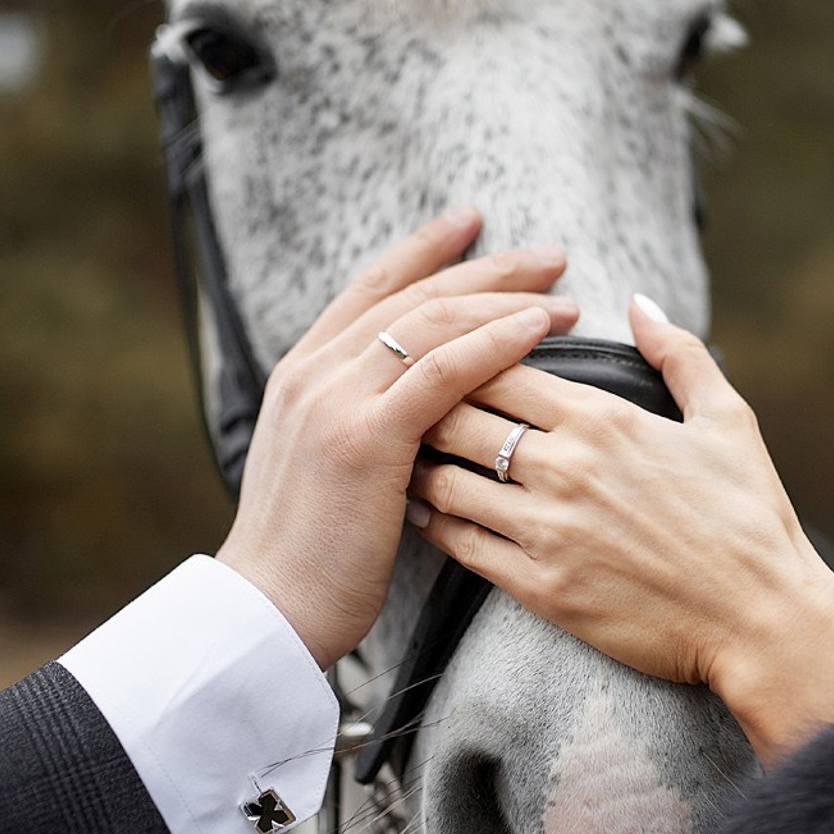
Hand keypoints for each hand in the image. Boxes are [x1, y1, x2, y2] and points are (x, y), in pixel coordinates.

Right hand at [216, 209, 577, 666]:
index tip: (472, 224)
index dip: (425, 250)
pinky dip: (494, 343)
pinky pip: (440, 372)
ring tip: (563, 297)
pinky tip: (538, 330)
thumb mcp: (327, 465)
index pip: (373, 288)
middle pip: (413, 294)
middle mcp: (316, 372)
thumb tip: (416, 406)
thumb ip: (362, 419)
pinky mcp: (364, 437)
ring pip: (431, 322)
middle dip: (486, 268)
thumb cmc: (312, 552)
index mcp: (305, 373)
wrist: (270, 609)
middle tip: (550, 256)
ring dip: (504, 301)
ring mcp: (336, 400)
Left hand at [407, 296, 833, 761]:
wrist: (765, 622)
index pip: (495, 366)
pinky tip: (421, 512)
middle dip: (423, 406)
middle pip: (454, 416)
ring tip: (401, 456)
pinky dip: (432, 523)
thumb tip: (638, 302)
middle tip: (404, 406)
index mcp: (602, 418)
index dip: (460, 358)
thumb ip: (678, 352)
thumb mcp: (729, 419)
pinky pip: (459, 545)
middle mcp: (564, 467)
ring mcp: (547, 530)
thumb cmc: (751, 519)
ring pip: (444, 480)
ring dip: (417, 464)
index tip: (446, 362)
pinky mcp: (540, 588)